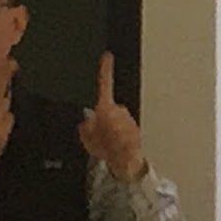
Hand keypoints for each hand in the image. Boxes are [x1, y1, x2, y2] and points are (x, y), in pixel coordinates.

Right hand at [77, 52, 145, 180]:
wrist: (128, 163)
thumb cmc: (109, 152)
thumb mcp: (88, 139)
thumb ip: (86, 126)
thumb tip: (86, 121)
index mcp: (105, 109)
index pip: (104, 84)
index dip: (105, 70)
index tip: (107, 56)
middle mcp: (119, 109)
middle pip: (107, 108)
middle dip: (104, 119)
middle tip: (102, 136)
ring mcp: (128, 116)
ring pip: (115, 118)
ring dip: (113, 126)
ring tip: (111, 142)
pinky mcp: (135, 122)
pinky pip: (123, 125)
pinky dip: (120, 132)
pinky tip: (118, 143)